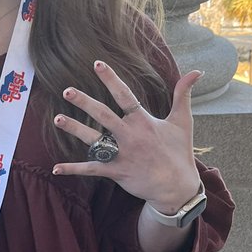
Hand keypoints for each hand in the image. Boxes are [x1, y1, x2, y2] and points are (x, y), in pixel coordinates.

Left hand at [52, 60, 201, 212]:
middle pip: (103, 115)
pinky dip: (73, 169)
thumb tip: (196, 71)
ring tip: (57, 119)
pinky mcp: (116, 172)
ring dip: (74, 129)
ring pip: (94, 140)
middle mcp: (130, 136)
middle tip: (67, 90)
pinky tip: (56, 168)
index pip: (125, 95)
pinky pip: (91, 169)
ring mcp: (122, 154)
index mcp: (143, 121)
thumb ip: (183, 95)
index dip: (111, 79)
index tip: (97, 64)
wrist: (177, 187)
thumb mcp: (183, 121)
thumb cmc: (179, 152)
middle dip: (85, 102)